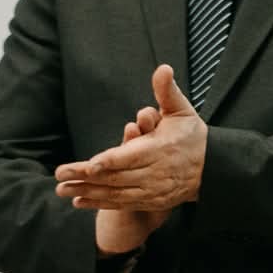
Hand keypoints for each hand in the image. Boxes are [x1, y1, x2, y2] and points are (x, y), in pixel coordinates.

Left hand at [56, 65, 205, 212]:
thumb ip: (167, 91)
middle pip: (116, 176)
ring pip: (116, 193)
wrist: (212, 169)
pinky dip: (100, 204)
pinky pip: (122, 203)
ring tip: (61, 189)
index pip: (130, 156)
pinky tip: (79, 201)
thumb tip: (163, 68)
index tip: (89, 165)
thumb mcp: (182, 111)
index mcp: (160, 148)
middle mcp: (155, 172)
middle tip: (60, 174)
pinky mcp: (152, 201)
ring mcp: (153, 189)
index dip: (109, 161)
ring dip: (87, 192)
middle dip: (85, 177)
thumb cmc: (192, 136)